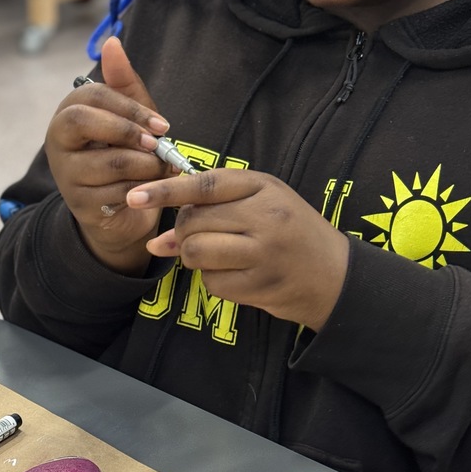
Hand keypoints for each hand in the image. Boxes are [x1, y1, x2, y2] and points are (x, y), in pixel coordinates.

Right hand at [45, 37, 178, 273]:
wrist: (122, 206)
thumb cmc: (126, 151)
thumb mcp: (131, 115)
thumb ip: (123, 82)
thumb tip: (113, 42)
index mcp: (70, 111)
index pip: (93, 96)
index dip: (131, 108)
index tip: (162, 125)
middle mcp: (57, 139)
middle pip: (83, 121)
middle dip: (127, 131)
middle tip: (157, 145)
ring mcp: (64, 172)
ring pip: (108, 162)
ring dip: (147, 167)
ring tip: (165, 168)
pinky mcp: (78, 202)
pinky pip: (116, 192)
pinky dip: (142, 190)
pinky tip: (152, 189)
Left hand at [127, 169, 349, 330]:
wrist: (335, 275)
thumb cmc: (293, 232)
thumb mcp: (262, 203)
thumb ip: (213, 209)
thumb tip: (158, 239)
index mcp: (264, 187)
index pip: (203, 185)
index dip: (165, 191)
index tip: (135, 197)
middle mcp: (265, 217)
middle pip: (193, 222)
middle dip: (183, 232)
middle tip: (197, 237)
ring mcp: (263, 253)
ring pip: (196, 252)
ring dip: (193, 257)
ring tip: (215, 255)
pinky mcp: (260, 286)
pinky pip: (212, 282)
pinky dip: (213, 280)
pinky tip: (235, 274)